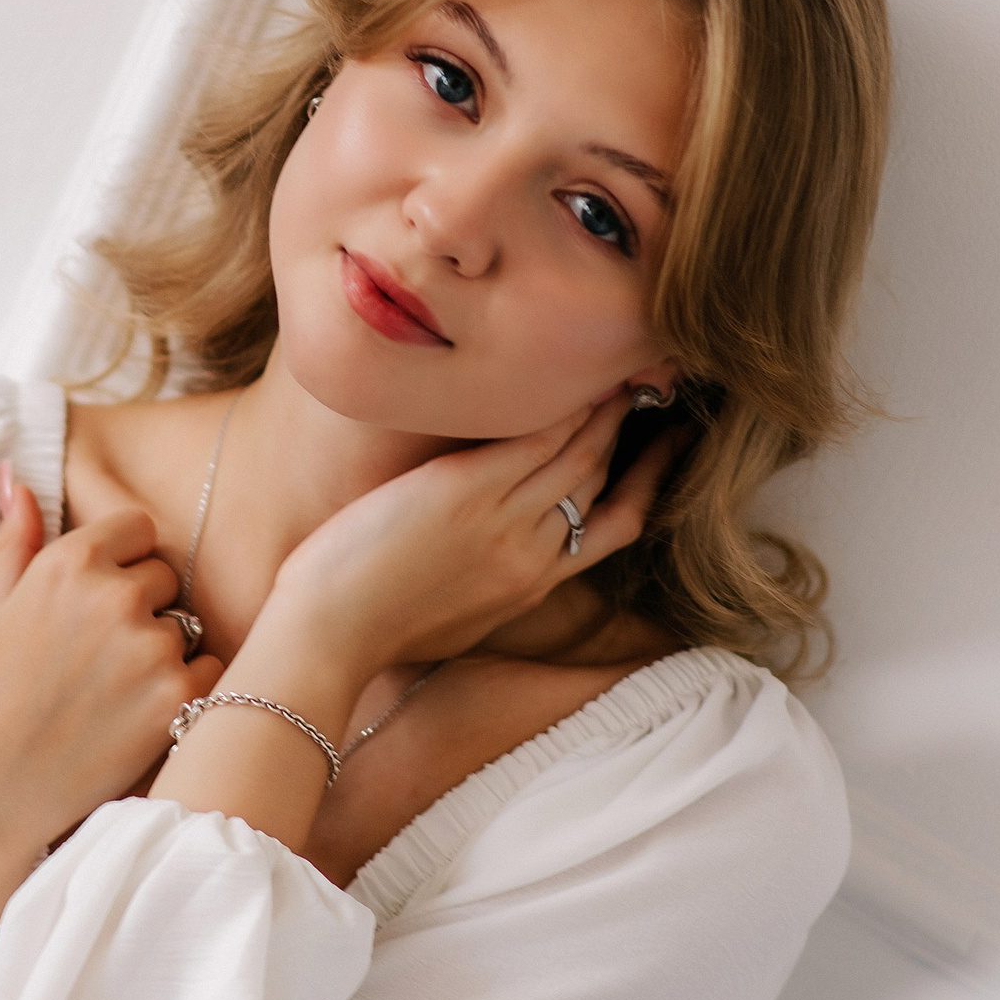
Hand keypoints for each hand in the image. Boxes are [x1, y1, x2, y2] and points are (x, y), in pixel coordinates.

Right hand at [0, 470, 222, 857]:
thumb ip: (14, 537)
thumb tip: (17, 477)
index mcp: (69, 562)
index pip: (137, 527)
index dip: (122, 561)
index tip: (99, 599)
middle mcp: (114, 596)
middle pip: (166, 575)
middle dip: (143, 606)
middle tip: (101, 655)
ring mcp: (150, 647)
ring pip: (186, 624)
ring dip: (163, 649)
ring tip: (115, 689)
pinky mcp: (177, 697)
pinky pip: (210, 669)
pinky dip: (187, 688)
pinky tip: (141, 711)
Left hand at [265, 393, 681, 682]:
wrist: (333, 637)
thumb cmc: (374, 633)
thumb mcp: (459, 624)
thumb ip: (492, 590)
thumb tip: (496, 572)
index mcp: (534, 585)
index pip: (615, 523)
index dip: (647, 478)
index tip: (667, 446)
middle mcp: (534, 553)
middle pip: (601, 476)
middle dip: (629, 427)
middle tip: (645, 381)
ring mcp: (506, 522)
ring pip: (579, 452)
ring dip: (601, 404)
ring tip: (615, 362)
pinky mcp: (469, 492)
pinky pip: (534, 439)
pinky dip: (558, 406)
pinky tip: (565, 372)